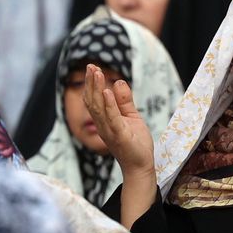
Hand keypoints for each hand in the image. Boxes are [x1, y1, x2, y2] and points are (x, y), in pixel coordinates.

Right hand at [82, 64, 154, 178]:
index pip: (93, 99)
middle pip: (92, 101)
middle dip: (91, 83)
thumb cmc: (135, 143)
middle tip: (91, 66)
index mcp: (104, 121)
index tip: (92, 68)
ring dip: (97, 89)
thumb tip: (118, 82)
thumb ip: (124, 101)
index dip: (91, 84)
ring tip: (97, 73)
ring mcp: (109, 131)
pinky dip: (109, 105)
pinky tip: (107, 92)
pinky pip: (112, 118)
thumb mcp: (131, 117)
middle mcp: (102, 125)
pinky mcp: (119, 136)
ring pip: (99, 108)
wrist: (141, 166)